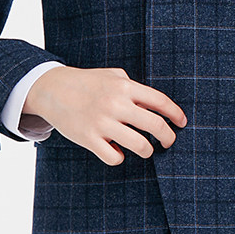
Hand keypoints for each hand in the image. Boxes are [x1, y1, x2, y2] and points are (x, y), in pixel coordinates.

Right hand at [22, 65, 186, 164]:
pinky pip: (115, 158)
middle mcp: (115, 104)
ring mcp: (102, 122)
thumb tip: (156, 107)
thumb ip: (134, 88)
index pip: (160, 102)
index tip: (182, 122)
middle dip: (168, 137)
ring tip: (145, 148)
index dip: (175, 114)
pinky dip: (119, 157)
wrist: (52, 89)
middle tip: (168, 141)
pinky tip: (116, 150)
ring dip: (147, 150)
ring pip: (140, 146)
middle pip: (155, 126)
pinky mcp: (88, 138)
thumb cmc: (87, 82)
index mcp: (124, 86)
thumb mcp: (112, 76)